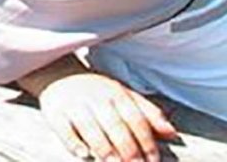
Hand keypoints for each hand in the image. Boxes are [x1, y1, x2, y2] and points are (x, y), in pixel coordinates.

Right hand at [38, 71, 177, 161]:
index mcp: (116, 94)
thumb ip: (148, 114)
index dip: (147, 143)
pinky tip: (84, 153)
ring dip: (105, 151)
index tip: (153, 161)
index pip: (136, 120)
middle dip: (129, 152)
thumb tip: (172, 133)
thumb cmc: (96, 91)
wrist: (57, 74)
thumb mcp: (123, 95)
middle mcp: (96, 98)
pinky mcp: (54, 112)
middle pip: (116, 127)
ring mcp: (74, 104)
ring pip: (91, 130)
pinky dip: (73, 142)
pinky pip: (64, 129)